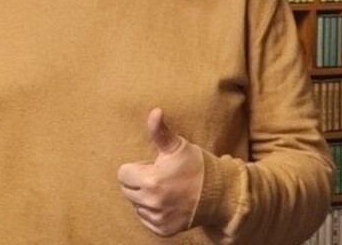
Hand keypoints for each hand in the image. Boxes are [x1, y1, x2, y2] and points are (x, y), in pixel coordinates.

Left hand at [116, 108, 203, 236]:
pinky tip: (168, 202)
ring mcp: (157, 218)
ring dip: (145, 197)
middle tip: (159, 176)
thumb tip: (155, 112)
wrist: (219, 193)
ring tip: (165, 189)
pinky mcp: (163, 229)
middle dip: (138, 182)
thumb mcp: (178, 146)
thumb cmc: (196, 166)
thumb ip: (160, 132)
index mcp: (150, 180)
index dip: (136, 167)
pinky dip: (153, 211)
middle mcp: (152, 202)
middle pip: (126, 190)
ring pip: (136, 205)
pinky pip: (146, 219)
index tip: (152, 166)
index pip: (122, 174)